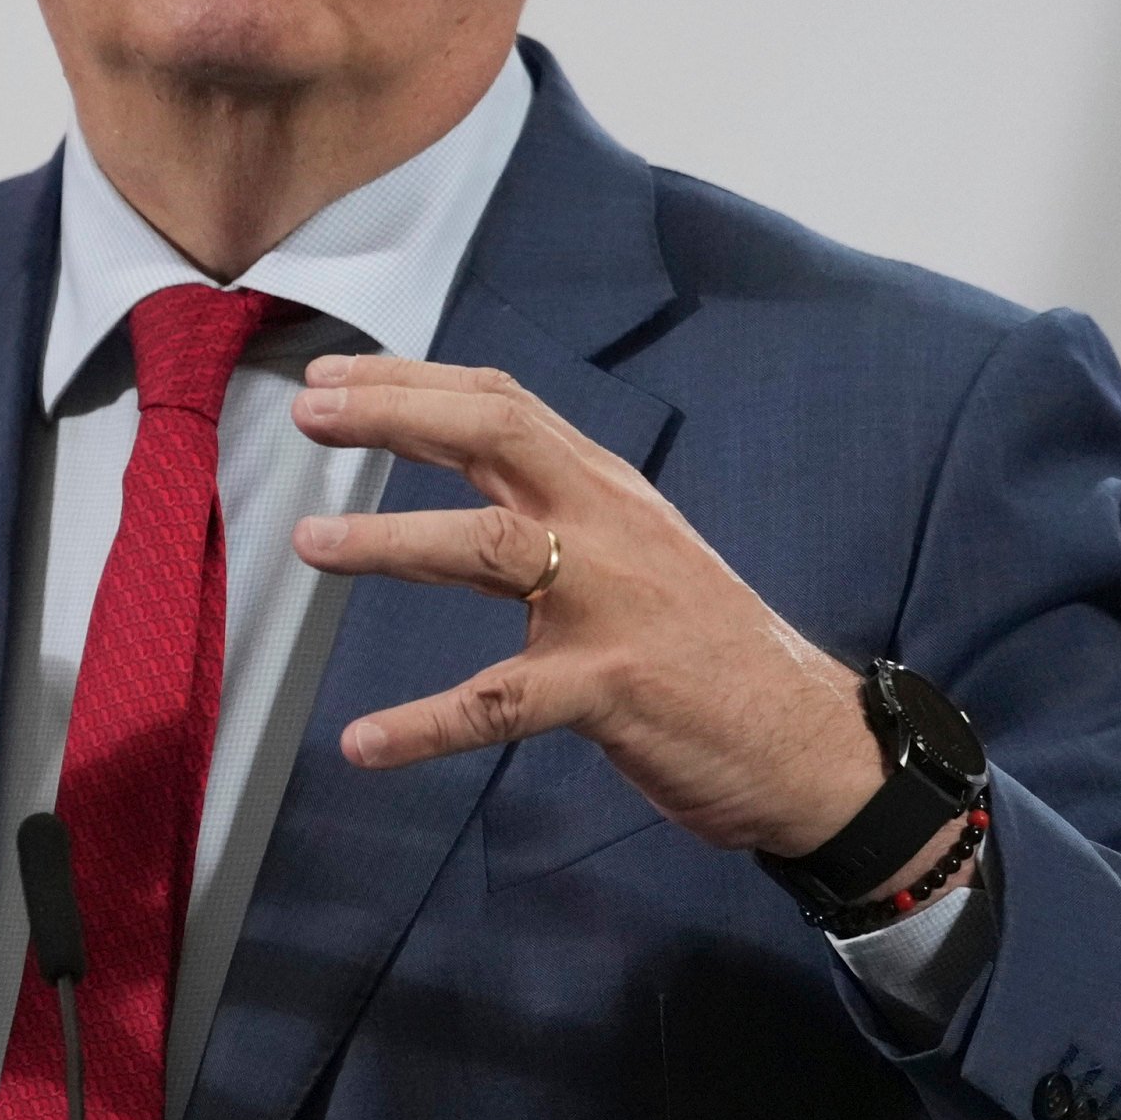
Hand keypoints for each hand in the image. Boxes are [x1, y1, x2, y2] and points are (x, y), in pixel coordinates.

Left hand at [287, 355, 884, 858]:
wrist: (810, 744)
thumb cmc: (706, 650)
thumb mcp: (636, 552)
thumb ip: (555, 510)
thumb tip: (466, 465)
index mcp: (606, 493)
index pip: (502, 407)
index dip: (412, 383)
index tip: (333, 375)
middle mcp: (607, 528)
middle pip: (494, 437)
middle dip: (396, 415)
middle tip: (309, 412)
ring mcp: (610, 606)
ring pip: (488, 548)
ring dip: (391, 541)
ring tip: (310, 542)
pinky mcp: (612, 689)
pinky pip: (500, 704)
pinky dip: (425, 724)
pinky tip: (363, 743)